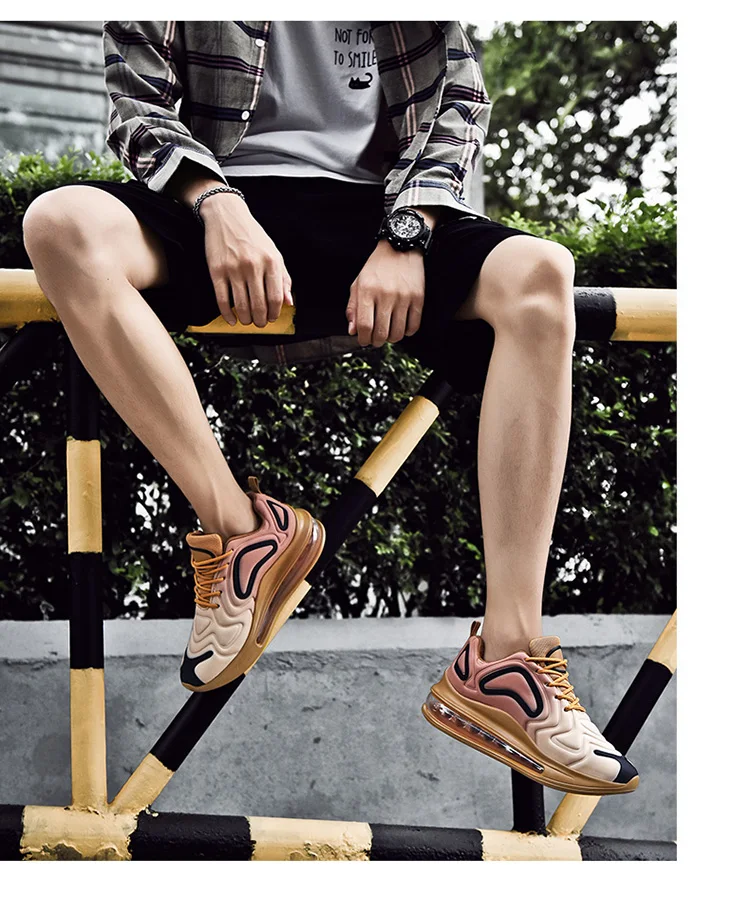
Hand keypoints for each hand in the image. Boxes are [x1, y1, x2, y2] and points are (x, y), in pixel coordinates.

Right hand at [201, 192, 292, 326]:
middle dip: (260, 320)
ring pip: (241, 306)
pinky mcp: (216, 270)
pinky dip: (228, 314)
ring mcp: (234, 269)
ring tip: (247, 320)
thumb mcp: (274, 253)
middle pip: (259, 305)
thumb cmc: (252, 236)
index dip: (274, 313)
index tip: (271, 318)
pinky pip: (222, 300)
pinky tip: (232, 319)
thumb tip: (289, 303)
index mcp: (271, 262)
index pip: (276, 297)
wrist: (226, 215)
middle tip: (259, 323)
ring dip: (246, 319)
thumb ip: (283, 278)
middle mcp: (253, 265)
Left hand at [347, 239, 424, 346]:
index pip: (364, 325)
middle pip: (381, 333)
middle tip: (376, 339)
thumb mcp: (358, 283)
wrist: (401, 247)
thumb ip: (353, 308)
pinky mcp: (418, 298)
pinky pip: (413, 326)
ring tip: (388, 333)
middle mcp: (385, 295)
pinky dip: (407, 332)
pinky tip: (402, 327)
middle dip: (376, 342)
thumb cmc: (377, 267)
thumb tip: (353, 331)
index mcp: (367, 291)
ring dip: (391, 339)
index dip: (363, 339)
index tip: (364, 340)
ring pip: (397, 333)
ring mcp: (403, 297)